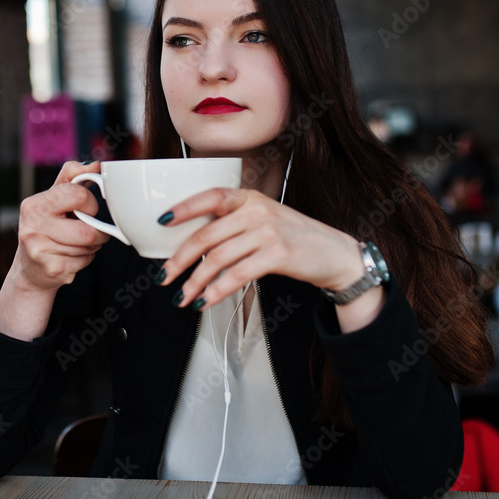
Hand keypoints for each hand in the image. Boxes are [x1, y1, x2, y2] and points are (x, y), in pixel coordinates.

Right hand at [11, 161, 111, 294]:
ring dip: (91, 245)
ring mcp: (41, 250)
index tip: (83, 209)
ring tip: (76, 243)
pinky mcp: (52, 269)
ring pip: (89, 245)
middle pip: (88, 229)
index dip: (88, 203)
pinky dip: (86, 258)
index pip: (78, 195)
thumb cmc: (45, 227)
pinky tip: (71, 256)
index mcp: (34, 204)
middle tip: (87, 229)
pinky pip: (86, 260)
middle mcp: (33, 227)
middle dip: (96, 230)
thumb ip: (72, 177)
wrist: (30, 269)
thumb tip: (95, 166)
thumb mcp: (53, 198)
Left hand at [156, 188, 365, 309]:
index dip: (184, 208)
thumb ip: (235, 224)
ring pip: (218, 258)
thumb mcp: (266, 219)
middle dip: (180, 260)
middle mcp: (257, 211)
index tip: (161, 221)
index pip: (211, 196)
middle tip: (164, 277)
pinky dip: (217, 291)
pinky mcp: (277, 255)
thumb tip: (194, 244)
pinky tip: (206, 301)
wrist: (336, 254)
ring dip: (195, 282)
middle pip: (206, 235)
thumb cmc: (296, 239)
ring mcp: (268, 232)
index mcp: (250, 198)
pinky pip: (237, 275)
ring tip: (182, 297)